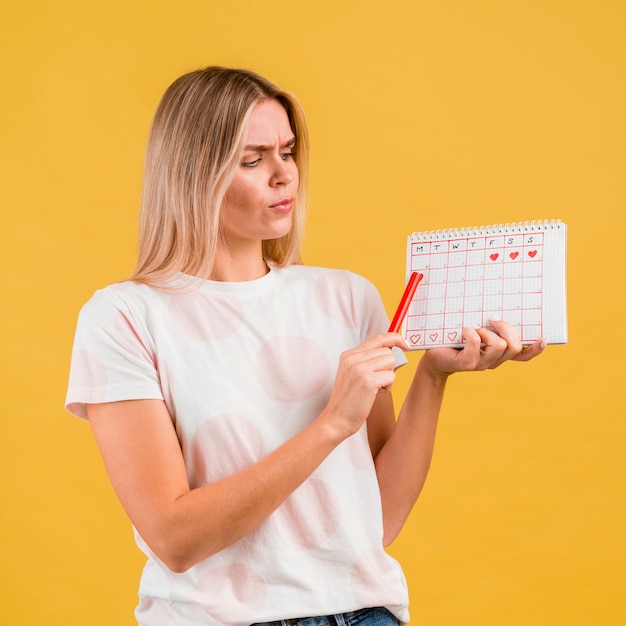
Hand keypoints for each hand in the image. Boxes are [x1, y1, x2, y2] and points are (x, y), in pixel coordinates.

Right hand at [320, 333, 406, 440]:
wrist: (336, 419)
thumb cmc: (348, 399)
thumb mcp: (352, 373)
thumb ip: (367, 360)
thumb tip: (393, 350)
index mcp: (349, 355)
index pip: (377, 338)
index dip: (394, 338)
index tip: (404, 344)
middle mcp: (353, 358)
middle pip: (387, 351)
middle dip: (389, 366)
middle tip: (378, 380)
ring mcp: (359, 369)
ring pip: (391, 361)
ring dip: (388, 376)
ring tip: (375, 387)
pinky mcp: (367, 381)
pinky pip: (391, 376)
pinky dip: (388, 386)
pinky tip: (376, 393)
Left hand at [421, 319, 545, 376]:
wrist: (434, 355)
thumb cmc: (455, 339)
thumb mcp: (475, 329)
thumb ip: (489, 324)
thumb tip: (498, 307)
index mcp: (498, 354)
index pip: (523, 355)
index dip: (535, 349)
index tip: (543, 338)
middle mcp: (493, 361)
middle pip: (514, 346)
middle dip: (506, 328)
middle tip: (492, 319)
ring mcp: (481, 364)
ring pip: (499, 346)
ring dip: (486, 332)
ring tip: (474, 329)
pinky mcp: (467, 363)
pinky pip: (477, 344)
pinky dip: (471, 333)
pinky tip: (464, 331)